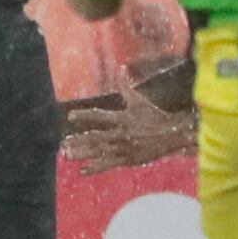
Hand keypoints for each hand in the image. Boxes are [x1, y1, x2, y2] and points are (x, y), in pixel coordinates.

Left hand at [62, 86, 197, 173]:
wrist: (173, 135)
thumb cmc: (154, 116)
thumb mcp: (139, 101)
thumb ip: (125, 86)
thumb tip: (120, 68)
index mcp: (123, 118)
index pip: (100, 116)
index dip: (85, 116)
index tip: (70, 116)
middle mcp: (122, 134)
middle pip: (96, 138)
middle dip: (79, 141)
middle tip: (64, 143)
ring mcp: (124, 148)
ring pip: (100, 152)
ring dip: (83, 154)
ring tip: (67, 156)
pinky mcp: (128, 159)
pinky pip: (109, 164)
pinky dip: (95, 168)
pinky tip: (82, 170)